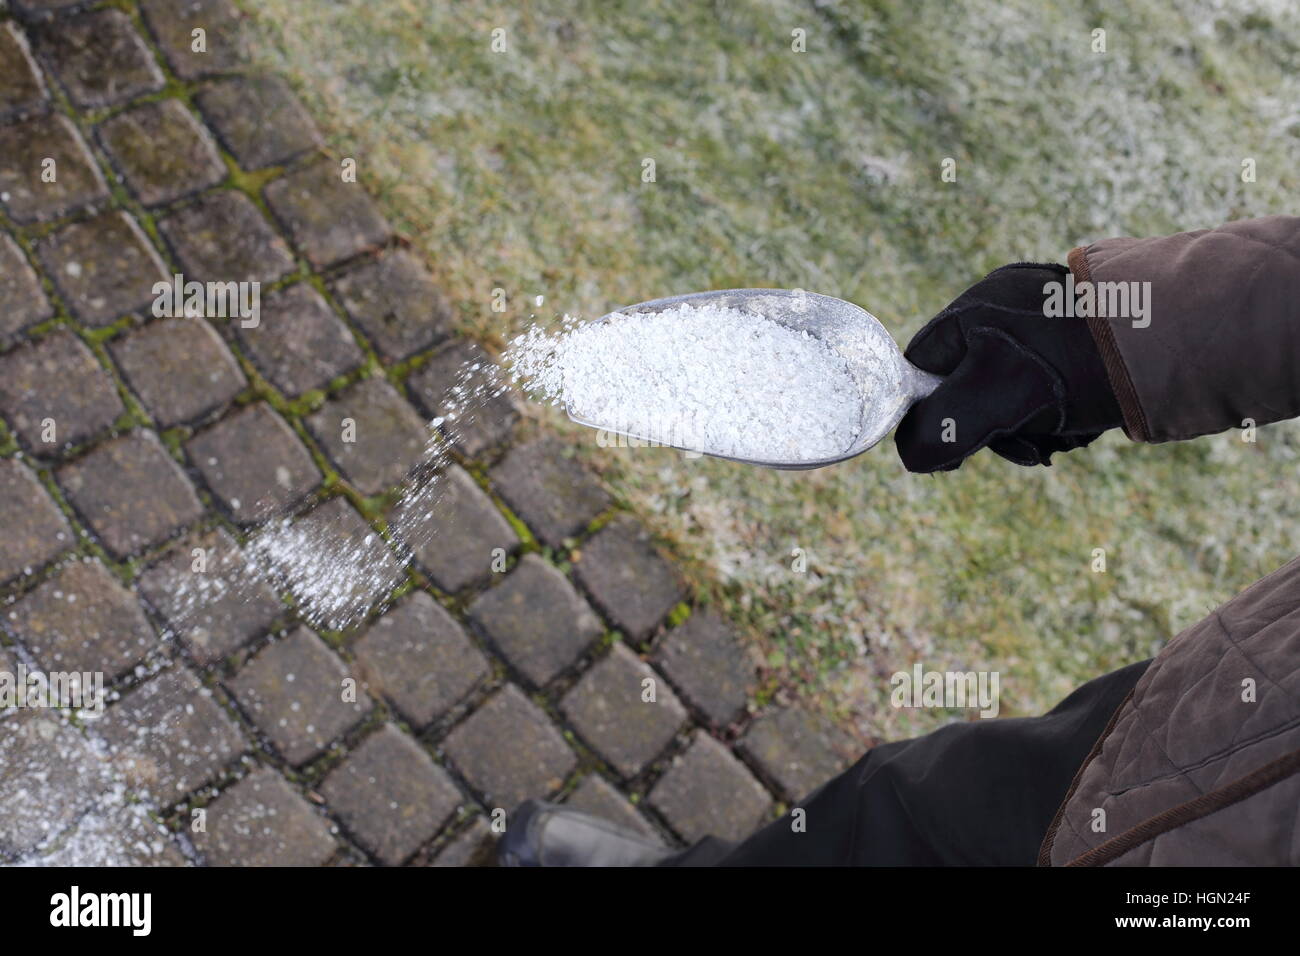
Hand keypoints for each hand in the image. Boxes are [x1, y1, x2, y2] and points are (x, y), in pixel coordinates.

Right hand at [895, 262, 1122, 472]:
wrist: (1174, 340)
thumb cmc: (1074, 368)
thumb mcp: (990, 404)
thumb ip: (937, 432)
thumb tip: (913, 456)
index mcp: (972, 309)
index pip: (922, 368)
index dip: (931, 414)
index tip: (960, 450)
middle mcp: (1004, 305)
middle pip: (970, 384)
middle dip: (995, 428)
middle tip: (1028, 448)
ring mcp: (1046, 313)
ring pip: (1014, 389)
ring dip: (1033, 425)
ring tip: (1065, 435)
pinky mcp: (1085, 328)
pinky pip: (1053, 380)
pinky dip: (1064, 409)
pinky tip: (1087, 420)